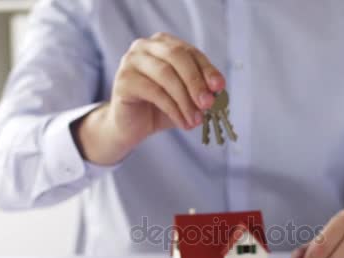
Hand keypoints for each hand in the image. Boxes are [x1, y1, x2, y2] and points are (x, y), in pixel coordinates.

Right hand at [75, 32, 224, 164]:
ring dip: (185, 100)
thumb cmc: (160, 108)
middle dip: (196, 81)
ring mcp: (131, 61)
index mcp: (163, 43)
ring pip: (166, 75)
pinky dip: (173, 109)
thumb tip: (217, 91)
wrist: (131, 127)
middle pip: (176, 56)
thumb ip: (200, 90)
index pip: (190, 51)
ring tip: (196, 120)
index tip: (219, 86)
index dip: (207, 69)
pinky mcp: (123, 80)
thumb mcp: (186, 97)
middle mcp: (144, 46)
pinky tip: (182, 122)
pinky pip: (154, 92)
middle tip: (208, 104)